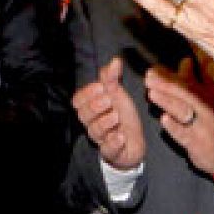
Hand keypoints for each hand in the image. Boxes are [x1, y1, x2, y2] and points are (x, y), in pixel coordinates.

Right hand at [73, 56, 144, 170]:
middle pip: (84, 115)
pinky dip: (113, 142)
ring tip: (117, 116)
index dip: (87, 93)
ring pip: (95, 131)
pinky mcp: (112, 152)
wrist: (135, 141)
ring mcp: (101, 139)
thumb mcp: (118, 94)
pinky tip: (121, 136)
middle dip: (96, 105)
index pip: (78, 100)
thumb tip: (115, 60)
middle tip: (110, 99)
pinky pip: (107, 149)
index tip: (102, 86)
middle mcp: (92, 123)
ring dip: (105, 121)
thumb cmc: (123, 116)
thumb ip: (113, 78)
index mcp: (91, 108)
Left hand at [146, 60, 213, 177]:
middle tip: (149, 76)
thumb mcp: (210, 100)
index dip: (175, 72)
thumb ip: (197, 80)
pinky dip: (174, 127)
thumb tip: (188, 60)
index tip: (157, 67)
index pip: (191, 81)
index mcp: (206, 95)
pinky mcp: (196, 143)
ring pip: (183, 110)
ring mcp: (200, 125)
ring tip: (151, 93)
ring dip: (167, 101)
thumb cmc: (213, 123)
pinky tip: (164, 119)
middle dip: (166, 83)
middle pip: (186, 93)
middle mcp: (204, 107)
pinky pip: (185, 134)